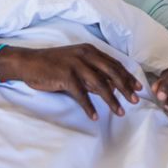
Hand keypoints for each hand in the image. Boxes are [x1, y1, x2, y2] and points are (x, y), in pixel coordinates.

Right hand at [9, 43, 142, 120]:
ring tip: (120, 112)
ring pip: (100, 84)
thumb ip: (92, 73)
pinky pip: (81, 94)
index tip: (138, 88)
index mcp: (90, 51)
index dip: (128, 76)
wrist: (29, 63)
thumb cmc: (53, 65)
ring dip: (111, 100)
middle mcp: (85, 55)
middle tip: (135, 100)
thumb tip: (111, 86)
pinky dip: (89, 107)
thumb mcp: (76, 65)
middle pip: (112, 72)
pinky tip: (94, 116)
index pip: (114, 64)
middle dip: (125, 87)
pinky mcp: (65, 75)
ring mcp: (76, 64)